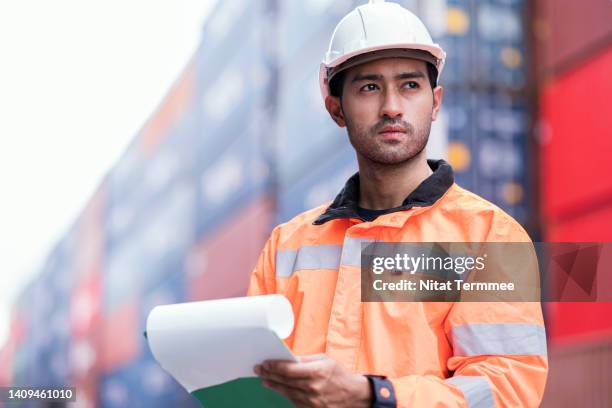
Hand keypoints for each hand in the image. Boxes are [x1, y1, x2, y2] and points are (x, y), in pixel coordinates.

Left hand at [253, 354, 371, 407]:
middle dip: (269, 374)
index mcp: (317, 372)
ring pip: (286, 392)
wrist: (353, 396)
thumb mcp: (324, 360)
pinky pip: (293, 400)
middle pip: (284, 381)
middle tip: (259, 369)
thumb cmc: (338, 374)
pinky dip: (285, 393)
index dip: (274, 366)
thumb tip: (287, 358)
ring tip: (264, 379)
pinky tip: (277, 387)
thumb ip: (305, 360)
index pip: (288, 369)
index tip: (265, 363)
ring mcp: (311, 401)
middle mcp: (313, 387)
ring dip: (273, 384)